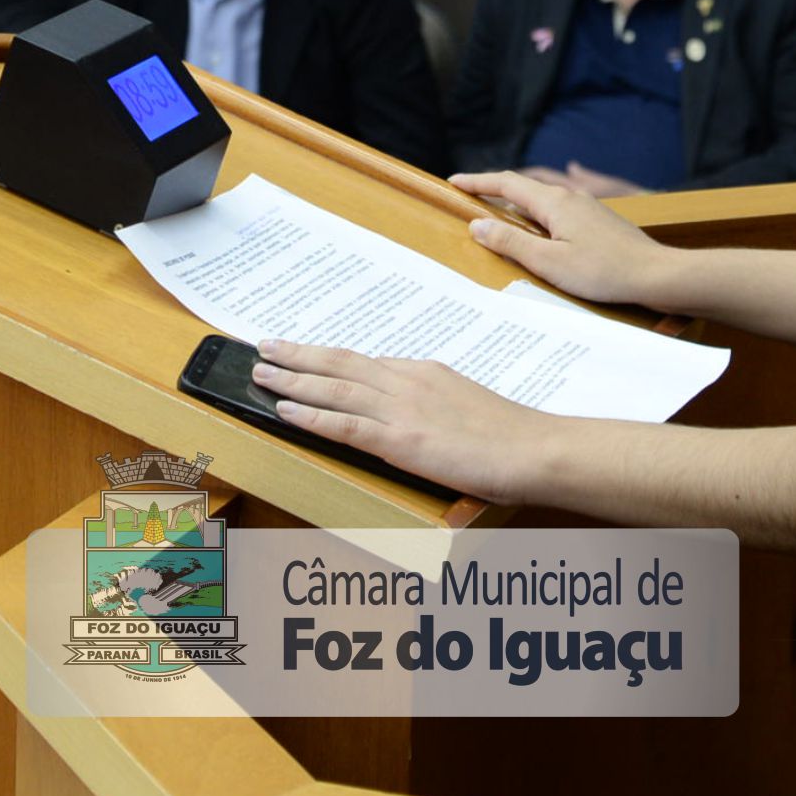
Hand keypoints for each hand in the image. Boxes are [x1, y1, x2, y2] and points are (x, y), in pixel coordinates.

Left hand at [249, 342, 554, 503]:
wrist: (534, 448)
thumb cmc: (508, 433)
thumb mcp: (463, 401)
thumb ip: (431, 400)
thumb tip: (409, 405)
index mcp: (422, 372)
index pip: (364, 362)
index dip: (326, 357)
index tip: (301, 352)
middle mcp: (407, 382)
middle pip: (341, 363)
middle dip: (298, 355)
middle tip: (264, 347)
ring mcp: (402, 410)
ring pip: (335, 387)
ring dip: (293, 378)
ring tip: (261, 371)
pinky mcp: (402, 441)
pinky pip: (346, 425)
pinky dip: (312, 415)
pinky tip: (286, 410)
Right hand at [452, 168, 677, 306]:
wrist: (655, 274)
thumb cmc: (604, 272)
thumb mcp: (550, 262)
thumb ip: (512, 243)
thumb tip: (478, 225)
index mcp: (555, 203)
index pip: (506, 184)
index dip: (478, 182)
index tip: (453, 183)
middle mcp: (570, 197)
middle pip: (523, 187)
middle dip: (493, 189)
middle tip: (468, 196)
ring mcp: (587, 208)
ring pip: (542, 200)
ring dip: (516, 203)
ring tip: (496, 214)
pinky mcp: (598, 221)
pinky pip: (557, 211)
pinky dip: (536, 215)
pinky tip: (537, 232)